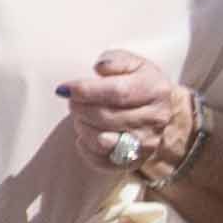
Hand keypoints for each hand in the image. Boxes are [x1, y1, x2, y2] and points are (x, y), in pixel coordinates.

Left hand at [62, 50, 197, 179]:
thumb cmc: (138, 82)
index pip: (118, 92)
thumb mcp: (132, 63)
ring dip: (82, 127)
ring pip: (102, 141)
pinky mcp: (134, 162)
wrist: (157, 110)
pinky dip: (86, 148)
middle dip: (81, 109)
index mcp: (156, 90)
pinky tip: (85, 134)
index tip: (66, 88)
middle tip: (72, 101)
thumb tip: (100, 68)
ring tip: (81, 116)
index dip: (87, 91)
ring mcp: (147, 143)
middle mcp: (156, 119)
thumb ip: (115, 60)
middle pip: (108, 117)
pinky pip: (101, 161)